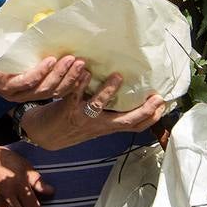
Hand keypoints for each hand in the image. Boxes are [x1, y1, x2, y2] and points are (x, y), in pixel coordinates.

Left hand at [0, 32, 88, 102]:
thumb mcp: (19, 51)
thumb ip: (37, 49)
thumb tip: (60, 32)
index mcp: (29, 89)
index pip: (57, 90)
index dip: (73, 82)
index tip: (88, 70)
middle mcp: (23, 95)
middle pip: (53, 91)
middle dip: (71, 78)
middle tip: (84, 63)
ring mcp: (13, 92)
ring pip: (43, 88)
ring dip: (59, 74)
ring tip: (72, 60)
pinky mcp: (3, 85)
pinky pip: (26, 81)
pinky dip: (40, 71)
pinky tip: (49, 61)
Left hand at [20, 73, 165, 150]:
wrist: (42, 136)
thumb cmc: (71, 123)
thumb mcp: (94, 123)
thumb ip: (110, 112)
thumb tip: (127, 94)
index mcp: (106, 126)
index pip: (133, 126)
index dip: (150, 117)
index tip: (164, 104)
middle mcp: (98, 125)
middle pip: (125, 121)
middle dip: (143, 110)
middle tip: (156, 97)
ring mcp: (82, 118)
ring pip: (98, 106)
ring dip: (108, 91)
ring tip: (117, 76)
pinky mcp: (66, 109)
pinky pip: (73, 95)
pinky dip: (80, 83)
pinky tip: (86, 71)